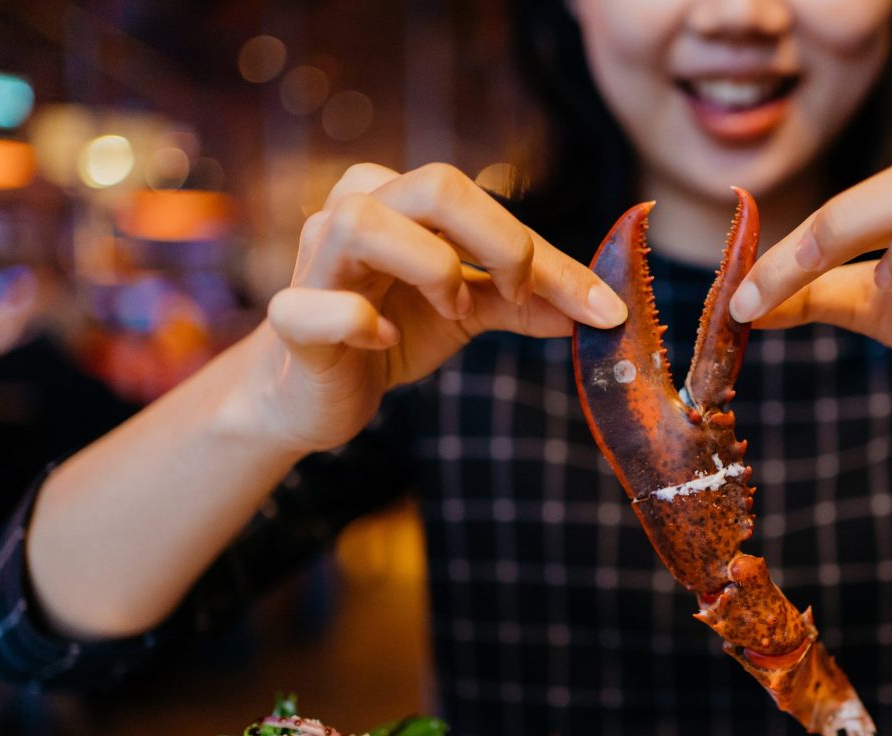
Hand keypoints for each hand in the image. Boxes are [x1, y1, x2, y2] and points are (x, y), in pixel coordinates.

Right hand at [250, 162, 625, 453]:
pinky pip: (315, 305)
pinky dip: (358, 321)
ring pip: (363, 222)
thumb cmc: (389, 332)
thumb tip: (599, 309)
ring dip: (430, 267)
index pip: (485, 204)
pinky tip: (381, 342)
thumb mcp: (467, 313)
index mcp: (401, 199)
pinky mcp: (290, 319)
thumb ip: (524, 303)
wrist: (315, 393)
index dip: (549, 257)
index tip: (601, 307)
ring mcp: (315, 261)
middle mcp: (354, 211)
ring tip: (450, 310)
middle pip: (434, 184)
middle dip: (499, 242)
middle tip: (516, 295)